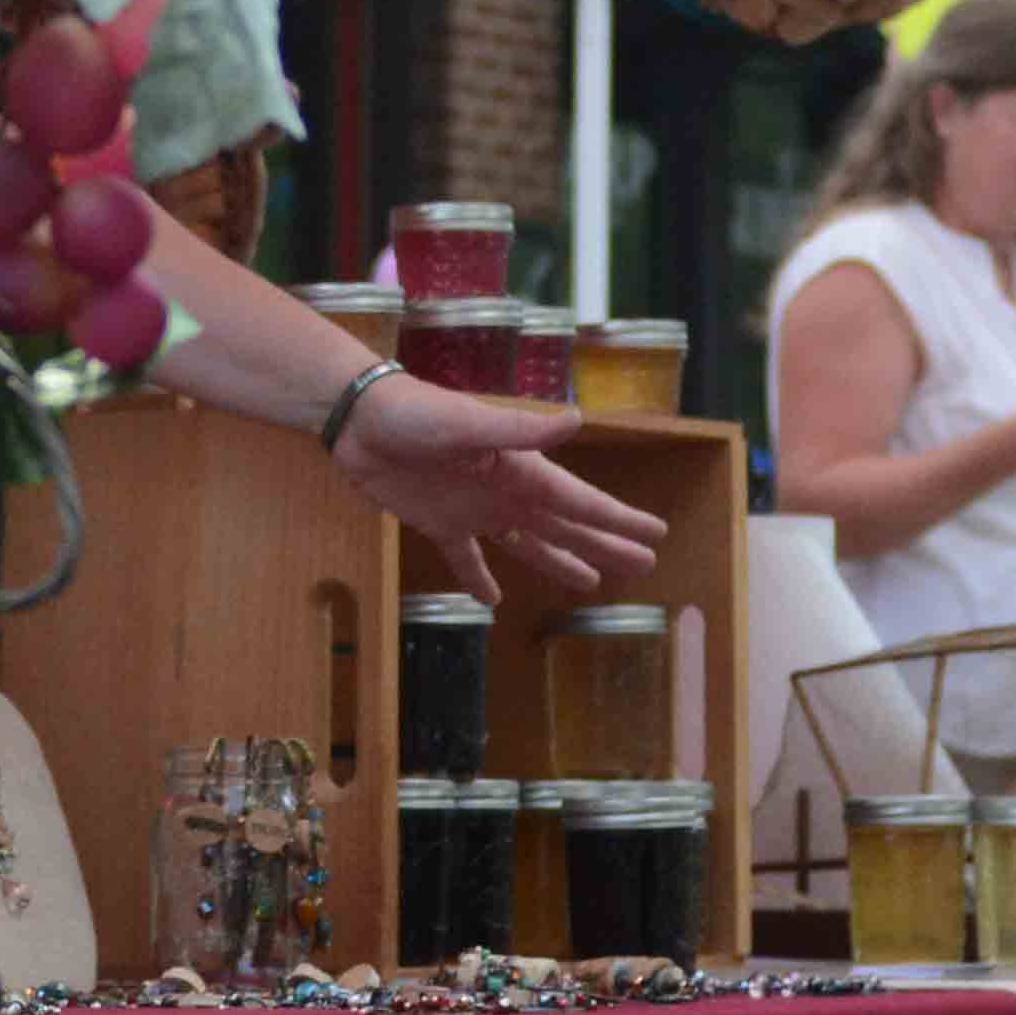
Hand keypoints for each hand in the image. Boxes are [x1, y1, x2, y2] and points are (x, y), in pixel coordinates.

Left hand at [334, 373, 665, 608]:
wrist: (360, 420)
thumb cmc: (416, 414)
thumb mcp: (468, 422)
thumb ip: (521, 429)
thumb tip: (577, 421)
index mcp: (522, 472)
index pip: (583, 502)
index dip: (620, 520)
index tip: (655, 534)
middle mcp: (506, 493)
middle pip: (566, 527)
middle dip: (605, 546)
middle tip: (644, 566)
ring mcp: (474, 510)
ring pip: (528, 544)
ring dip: (558, 562)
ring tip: (590, 584)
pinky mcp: (438, 523)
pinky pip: (465, 558)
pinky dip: (478, 579)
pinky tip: (492, 600)